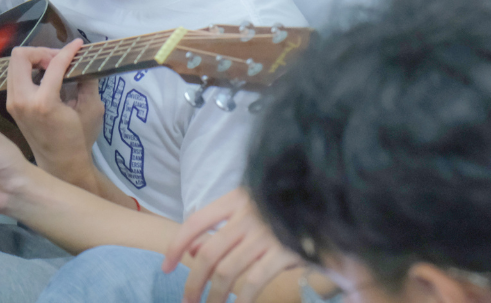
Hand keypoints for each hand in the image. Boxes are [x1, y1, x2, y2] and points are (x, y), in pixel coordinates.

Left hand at [5, 40, 104, 189]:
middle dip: (42, 51)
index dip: (67, 51)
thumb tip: (85, 60)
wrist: (60, 164)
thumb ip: (88, 81)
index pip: (53, 65)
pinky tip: (46, 76)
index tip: (79, 45)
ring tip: (54, 67)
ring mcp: (13, 103)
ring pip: (15, 63)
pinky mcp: (12, 105)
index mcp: (43, 103)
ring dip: (35, 59)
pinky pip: (15, 75)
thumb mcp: (92, 108)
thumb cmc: (79, 139)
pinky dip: (30, 70)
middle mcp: (22, 100)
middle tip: (60, 59)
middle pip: (20, 56)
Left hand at [164, 187, 302, 302]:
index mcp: (235, 199)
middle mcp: (247, 215)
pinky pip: (253, 282)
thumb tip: (192, 249)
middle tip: (187, 301)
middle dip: (193, 283)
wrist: (324, 198)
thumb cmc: (283, 206)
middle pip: (208, 254)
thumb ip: (220, 226)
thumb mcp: (249, 206)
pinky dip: (242, 299)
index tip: (166, 267)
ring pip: (227, 272)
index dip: (176, 246)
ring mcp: (265, 234)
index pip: (196, 222)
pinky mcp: (284, 252)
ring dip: (214, 296)